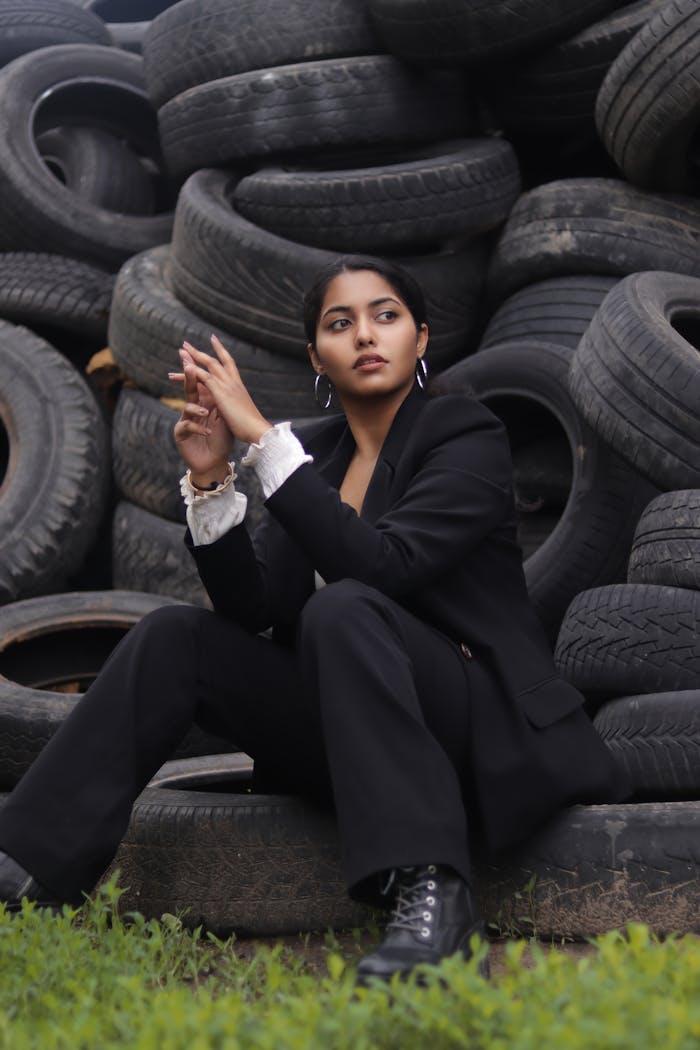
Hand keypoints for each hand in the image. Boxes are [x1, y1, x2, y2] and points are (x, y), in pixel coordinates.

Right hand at [171, 342, 235, 479]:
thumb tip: (223, 378)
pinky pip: (187, 426)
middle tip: (188, 364)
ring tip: (206, 412)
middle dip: (188, 377)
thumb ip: (220, 399)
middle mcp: (193, 409)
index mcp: (205, 402)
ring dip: (197, 408)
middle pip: (190, 389)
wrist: (215, 462)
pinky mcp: (181, 434)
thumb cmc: (221, 440)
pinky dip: (199, 428)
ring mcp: (185, 420)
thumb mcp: (224, 416)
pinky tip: (208, 432)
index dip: (198, 369)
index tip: (195, 354)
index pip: (200, 383)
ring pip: (187, 407)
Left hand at [176, 335, 271, 445]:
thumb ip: (235, 405)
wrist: (256, 429)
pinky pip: (204, 376)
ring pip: (209, 364)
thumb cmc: (251, 426)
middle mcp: (233, 381)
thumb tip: (233, 407)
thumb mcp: (241, 411)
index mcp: (238, 385)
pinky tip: (184, 366)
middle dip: (200, 352)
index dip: (220, 350)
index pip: (228, 363)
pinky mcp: (220, 391)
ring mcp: (227, 385)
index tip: (213, 340)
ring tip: (181, 349)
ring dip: (194, 356)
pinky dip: (194, 370)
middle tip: (186, 344)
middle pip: (215, 360)